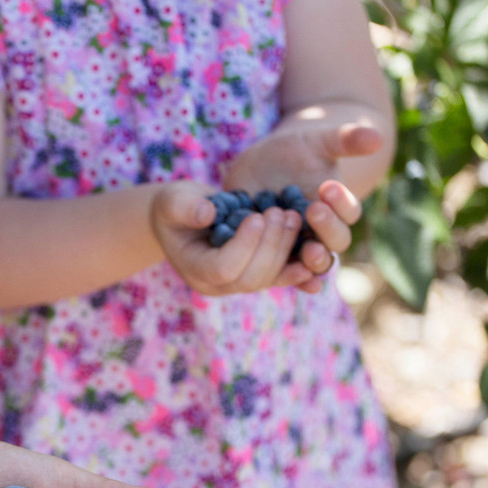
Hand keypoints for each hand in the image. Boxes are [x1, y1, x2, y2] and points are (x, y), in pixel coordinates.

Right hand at [152, 181, 313, 294]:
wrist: (185, 217)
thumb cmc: (174, 208)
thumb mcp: (172, 201)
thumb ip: (184, 207)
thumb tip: (207, 212)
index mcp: (195, 269)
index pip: (223, 268)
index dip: (244, 245)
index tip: (256, 216)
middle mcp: (217, 285)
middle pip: (251, 277)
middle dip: (270, 245)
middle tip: (282, 213)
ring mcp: (238, 284)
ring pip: (269, 277)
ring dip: (285, 248)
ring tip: (293, 215)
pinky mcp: (256, 274)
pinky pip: (280, 276)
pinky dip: (297, 265)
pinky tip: (315, 249)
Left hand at [223, 122, 381, 283]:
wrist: (260, 166)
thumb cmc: (295, 151)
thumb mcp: (317, 141)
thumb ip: (346, 139)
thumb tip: (378, 137)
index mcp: (337, 205)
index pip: (349, 211)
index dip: (342, 202)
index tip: (328, 186)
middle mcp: (322, 230)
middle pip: (336, 240)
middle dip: (327, 228)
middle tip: (313, 210)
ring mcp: (299, 244)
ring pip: (315, 262)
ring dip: (314, 260)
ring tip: (307, 250)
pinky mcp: (275, 254)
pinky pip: (288, 274)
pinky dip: (294, 280)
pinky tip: (295, 282)